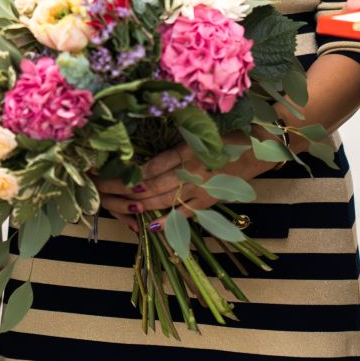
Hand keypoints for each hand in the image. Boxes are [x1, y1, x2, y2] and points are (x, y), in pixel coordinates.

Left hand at [95, 144, 217, 228]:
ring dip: (140, 206)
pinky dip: (169, 221)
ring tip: (119, 206)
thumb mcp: (197, 134)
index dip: (128, 173)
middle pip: (152, 185)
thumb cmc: (223, 138)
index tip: (108, 174)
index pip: (151, 166)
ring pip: (165, 201)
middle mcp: (192, 172)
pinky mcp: (210, 202)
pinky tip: (151, 226)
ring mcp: (201, 190)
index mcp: (187, 151)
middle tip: (103, 191)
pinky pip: (186, 214)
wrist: (256, 151)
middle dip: (125, 190)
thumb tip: (143, 160)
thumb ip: (172, 147)